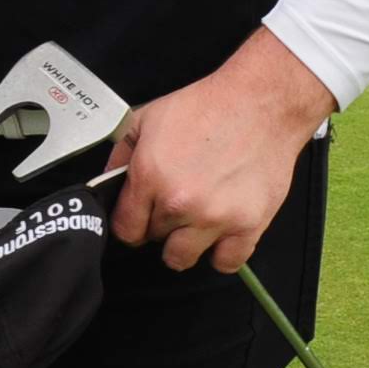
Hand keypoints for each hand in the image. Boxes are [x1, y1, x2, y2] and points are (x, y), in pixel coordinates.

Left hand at [109, 29, 334, 273]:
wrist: (261, 104)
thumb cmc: (206, 106)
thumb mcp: (147, 117)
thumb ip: (120, 154)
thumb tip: (107, 184)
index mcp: (150, 176)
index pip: (125, 229)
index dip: (129, 224)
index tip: (139, 217)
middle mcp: (179, 203)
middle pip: (154, 239)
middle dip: (159, 224)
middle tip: (174, 203)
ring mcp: (215, 218)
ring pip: (182, 258)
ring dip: (184, 243)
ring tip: (194, 221)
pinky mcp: (248, 226)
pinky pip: (226, 263)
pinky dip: (221, 252)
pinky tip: (220, 233)